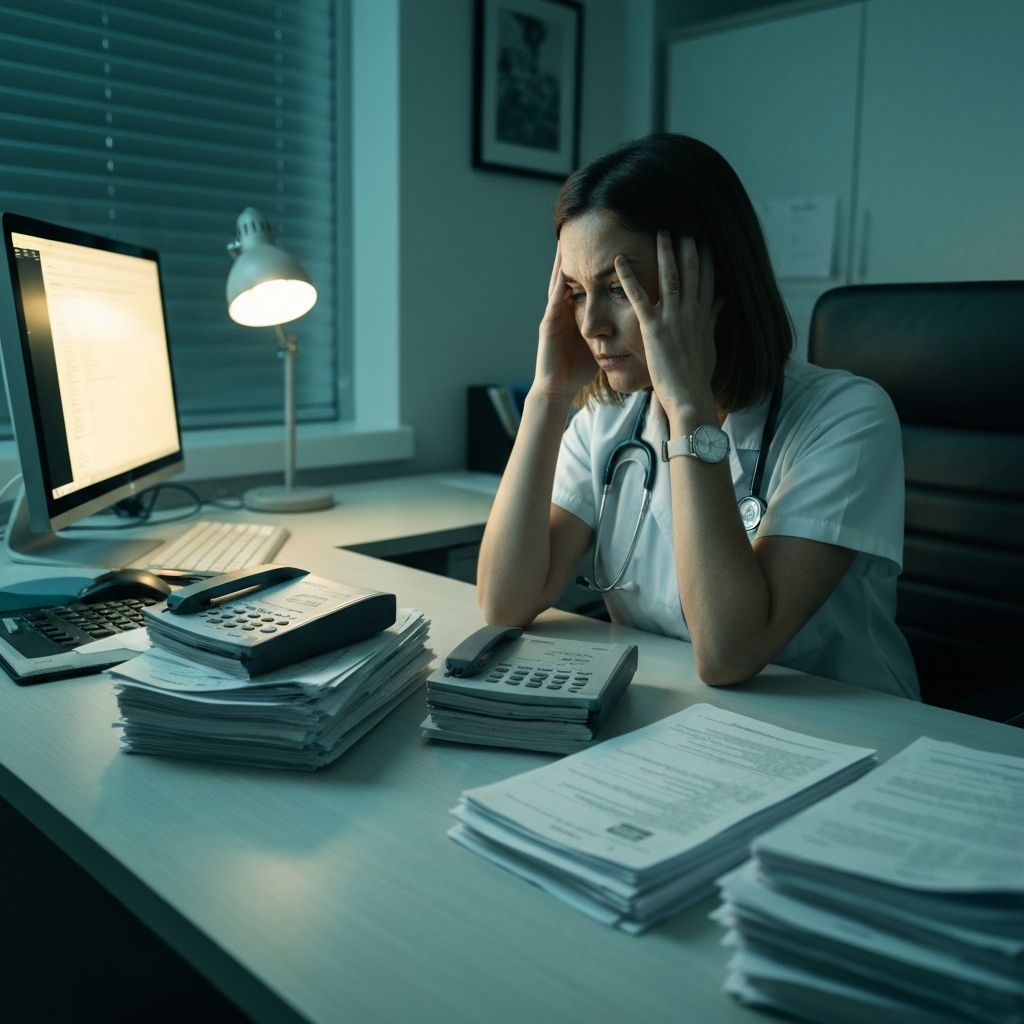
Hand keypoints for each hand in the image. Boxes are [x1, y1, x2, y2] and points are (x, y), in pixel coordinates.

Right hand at [533, 244, 596, 398]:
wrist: (558, 389)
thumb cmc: (577, 369)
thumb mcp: (598, 343)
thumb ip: (609, 330)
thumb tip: (632, 322)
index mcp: (577, 312)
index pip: (586, 282)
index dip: (592, 263)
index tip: (605, 242)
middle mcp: (564, 310)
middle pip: (570, 276)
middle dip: (575, 255)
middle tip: (580, 231)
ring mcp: (554, 316)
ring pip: (558, 284)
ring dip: (561, 265)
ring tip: (565, 243)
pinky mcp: (547, 326)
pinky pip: (554, 303)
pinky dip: (558, 288)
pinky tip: (563, 274)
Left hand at [614, 232, 722, 416]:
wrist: (690, 396)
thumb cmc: (698, 374)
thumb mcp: (709, 343)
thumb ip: (713, 318)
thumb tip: (723, 300)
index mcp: (703, 315)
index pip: (708, 278)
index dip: (706, 256)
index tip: (704, 237)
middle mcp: (691, 312)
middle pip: (692, 271)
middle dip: (687, 246)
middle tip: (682, 223)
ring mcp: (673, 319)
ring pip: (670, 277)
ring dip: (665, 253)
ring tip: (660, 231)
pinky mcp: (653, 329)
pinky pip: (639, 298)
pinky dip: (628, 279)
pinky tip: (618, 263)